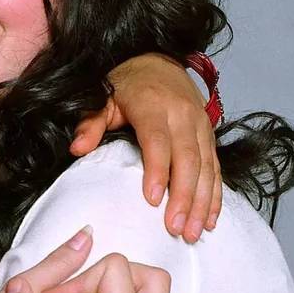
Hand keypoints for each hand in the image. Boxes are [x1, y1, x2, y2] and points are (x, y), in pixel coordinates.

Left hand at [70, 54, 220, 242]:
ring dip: (203, 202)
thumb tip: (78, 148)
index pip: (157, 142)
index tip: (153, 201)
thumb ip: (90, 123)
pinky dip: (215, 193)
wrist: (156, 60)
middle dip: (185, 197)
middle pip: (187, 159)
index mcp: (154, 105)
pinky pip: (215, 166)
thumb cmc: (125, 84)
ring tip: (194, 232)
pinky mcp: (209, 134)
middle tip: (178, 229)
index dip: (157, 171)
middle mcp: (182, 115)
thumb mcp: (102, 98)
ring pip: (206, 166)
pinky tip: (210, 218)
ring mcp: (200, 125)